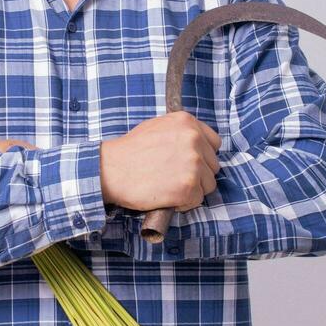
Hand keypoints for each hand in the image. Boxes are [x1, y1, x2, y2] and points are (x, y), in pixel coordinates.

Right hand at [100, 111, 220, 212]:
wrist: (111, 169)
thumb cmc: (129, 151)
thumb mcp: (158, 127)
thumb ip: (181, 133)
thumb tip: (197, 145)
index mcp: (187, 123)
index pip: (214, 143)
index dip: (203, 156)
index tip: (189, 164)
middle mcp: (194, 140)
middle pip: (212, 166)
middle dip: (198, 174)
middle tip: (174, 177)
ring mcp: (193, 163)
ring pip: (209, 184)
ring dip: (193, 189)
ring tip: (169, 187)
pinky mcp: (189, 186)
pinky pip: (197, 200)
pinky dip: (184, 203)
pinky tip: (167, 197)